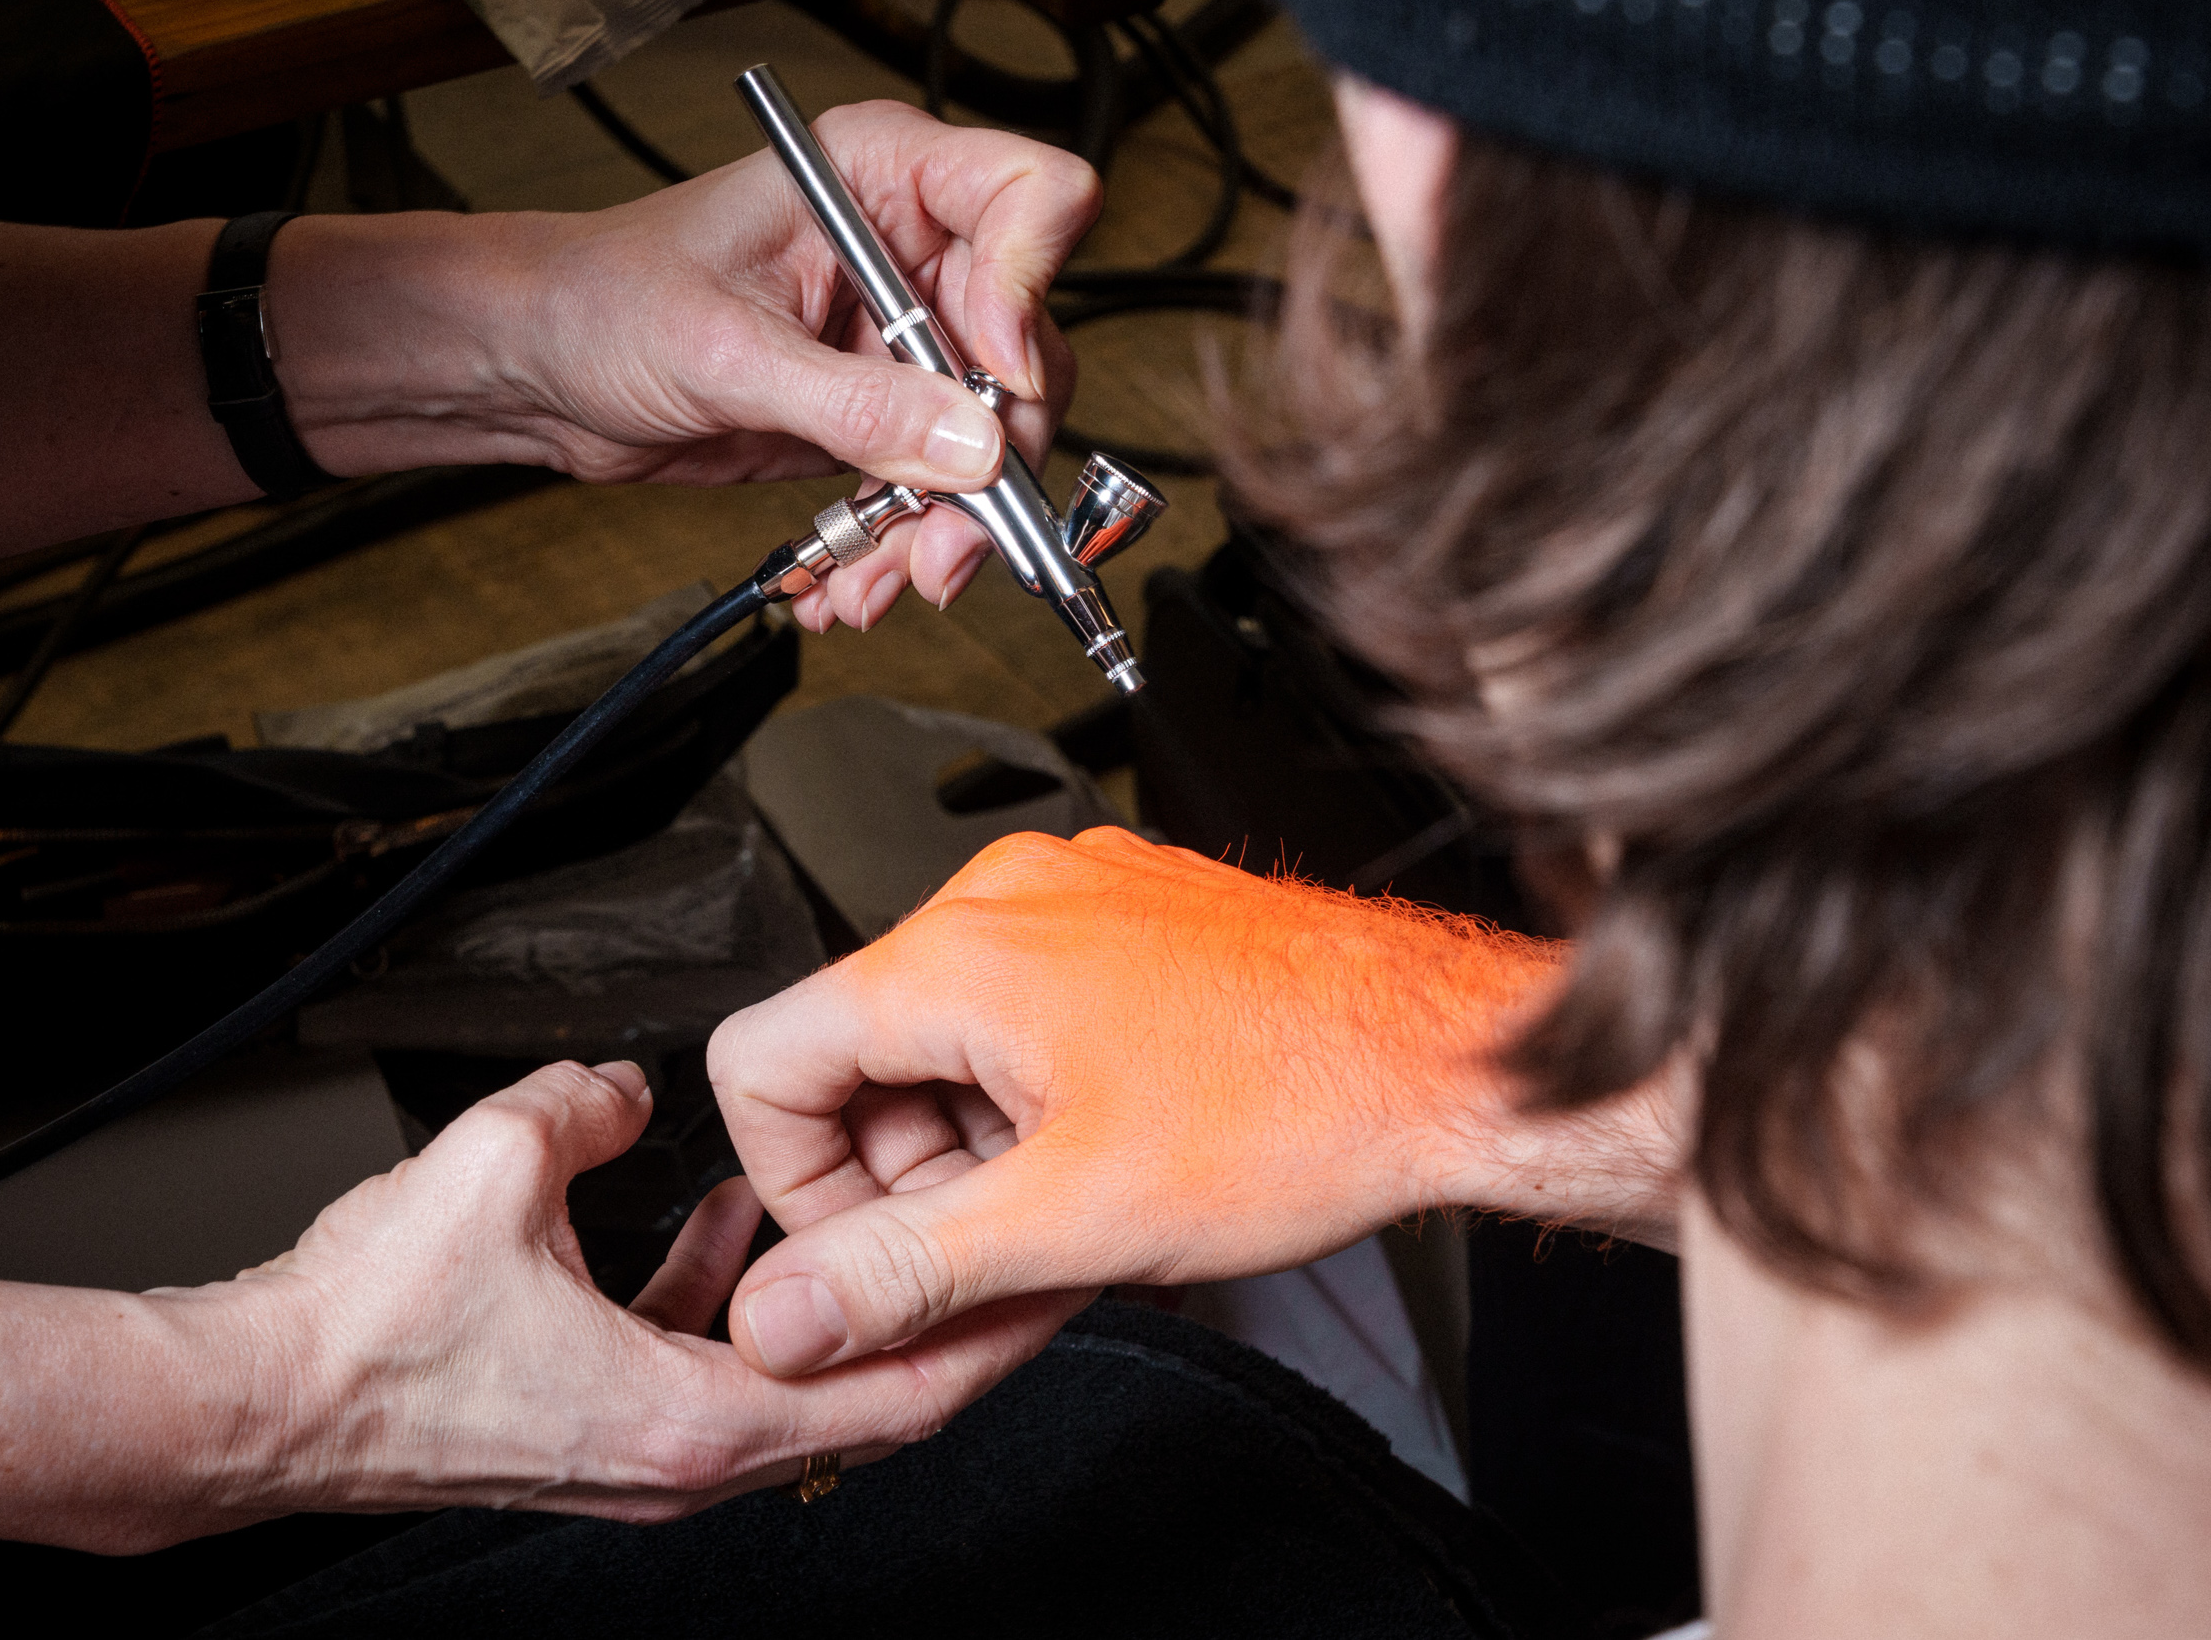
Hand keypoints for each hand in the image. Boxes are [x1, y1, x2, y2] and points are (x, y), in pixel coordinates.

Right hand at [192, 1059, 1084, 1524]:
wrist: (258, 1401)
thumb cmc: (365, 1334)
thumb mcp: (500, 1164)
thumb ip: (590, 1105)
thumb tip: (627, 1087)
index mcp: (692, 1422)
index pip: (899, 1391)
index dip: (987, 1326)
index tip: (1043, 1273)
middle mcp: (682, 1457)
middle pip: (871, 1397)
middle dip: (940, 1311)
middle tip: (996, 1236)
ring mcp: (641, 1450)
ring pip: (795, 1382)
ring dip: (840, 1300)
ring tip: (885, 1215)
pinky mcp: (597, 1424)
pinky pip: (710, 1361)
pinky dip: (742, 1297)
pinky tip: (726, 1222)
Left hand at [276, 100, 1097, 632]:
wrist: (541, 369)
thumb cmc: (601, 302)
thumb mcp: (727, 352)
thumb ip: (855, 403)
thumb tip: (971, 447)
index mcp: (882, 178)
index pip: (1029, 199)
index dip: (1029, 290)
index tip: (990, 380)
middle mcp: (908, 252)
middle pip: (1028, 352)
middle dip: (992, 465)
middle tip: (943, 542)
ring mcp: (898, 339)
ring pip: (992, 441)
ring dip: (945, 530)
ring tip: (877, 581)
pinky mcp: (878, 413)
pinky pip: (935, 489)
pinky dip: (902, 546)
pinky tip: (849, 579)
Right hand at [709, 828, 1670, 1379]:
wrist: (1449, 1061)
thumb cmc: (1304, 1108)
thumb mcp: (1072, 1221)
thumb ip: (903, 1272)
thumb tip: (784, 1313)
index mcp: (961, 951)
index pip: (761, 1057)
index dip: (799, 1183)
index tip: (875, 1247)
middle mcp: (1006, 899)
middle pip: (855, 1055)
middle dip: (906, 1171)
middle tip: (996, 1244)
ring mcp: (1072, 898)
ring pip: (942, 1040)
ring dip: (975, 1143)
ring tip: (1073, 1202)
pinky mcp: (1126, 916)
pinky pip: (1021, 1011)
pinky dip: (1035, 1097)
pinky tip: (1110, 1153)